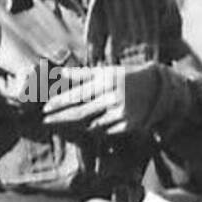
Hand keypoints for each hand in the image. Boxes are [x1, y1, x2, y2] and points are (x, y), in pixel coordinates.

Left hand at [42, 64, 164, 135]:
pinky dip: (99, 127)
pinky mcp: (128, 125)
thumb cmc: (126, 76)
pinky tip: (97, 123)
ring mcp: (121, 113)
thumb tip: (61, 73)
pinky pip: (106, 130)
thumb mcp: (107, 71)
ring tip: (71, 120)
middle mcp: (113, 98)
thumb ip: (83, 74)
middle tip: (45, 121)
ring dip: (80, 123)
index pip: (77, 95)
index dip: (59, 103)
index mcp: (106, 82)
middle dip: (61, 117)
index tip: (45, 109)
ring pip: (92, 124)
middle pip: (80, 112)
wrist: (157, 87)